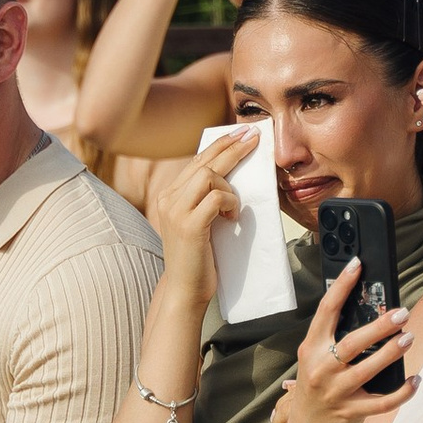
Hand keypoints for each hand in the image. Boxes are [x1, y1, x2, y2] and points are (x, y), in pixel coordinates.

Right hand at [148, 133, 251, 294]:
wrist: (185, 289)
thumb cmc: (198, 256)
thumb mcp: (199, 220)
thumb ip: (205, 199)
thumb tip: (230, 174)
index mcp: (169, 195)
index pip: (196, 161)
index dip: (220, 145)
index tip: (240, 133)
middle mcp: (168, 199)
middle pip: (203, 161)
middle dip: (232, 147)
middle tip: (254, 137)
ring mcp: (176, 211)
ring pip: (208, 176)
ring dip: (229, 187)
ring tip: (234, 208)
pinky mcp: (189, 226)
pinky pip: (217, 198)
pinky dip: (230, 203)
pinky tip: (232, 219)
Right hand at [273, 269, 415, 422]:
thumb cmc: (317, 392)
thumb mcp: (316, 363)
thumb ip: (334, 342)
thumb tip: (371, 313)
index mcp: (312, 350)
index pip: (326, 311)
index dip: (341, 286)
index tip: (357, 264)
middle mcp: (322, 369)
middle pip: (353, 342)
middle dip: (380, 326)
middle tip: (401, 313)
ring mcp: (336, 393)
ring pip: (369, 369)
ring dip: (392, 352)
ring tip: (409, 338)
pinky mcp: (351, 413)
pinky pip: (382, 402)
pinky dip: (403, 392)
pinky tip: (416, 380)